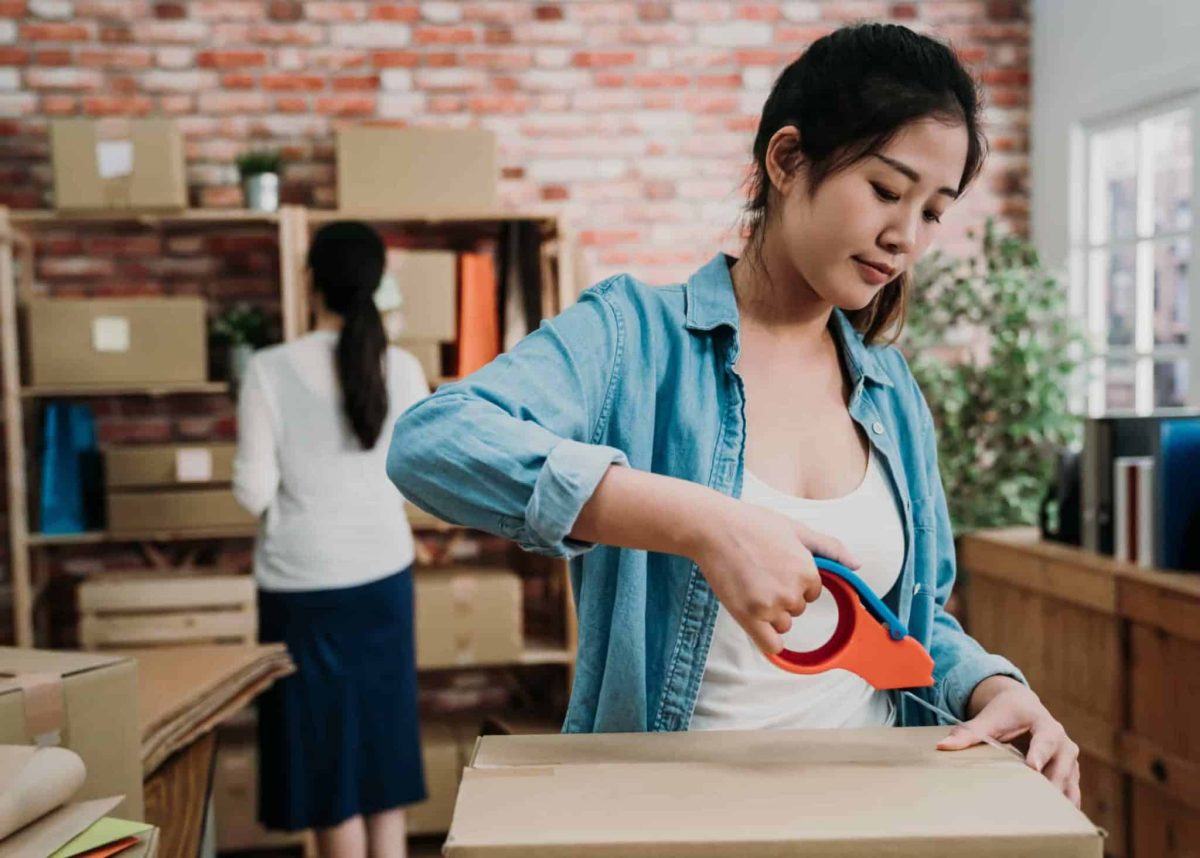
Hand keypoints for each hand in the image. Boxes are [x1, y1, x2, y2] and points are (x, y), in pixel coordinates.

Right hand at [690, 498, 860, 655]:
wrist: (713, 528)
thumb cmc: (752, 524)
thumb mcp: (796, 529)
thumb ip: (830, 548)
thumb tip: (858, 565)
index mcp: (807, 571)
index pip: (812, 592)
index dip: (795, 582)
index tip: (776, 568)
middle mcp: (792, 591)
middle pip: (797, 609)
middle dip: (783, 597)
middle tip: (760, 574)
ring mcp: (770, 606)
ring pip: (783, 624)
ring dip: (771, 614)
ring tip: (750, 588)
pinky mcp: (748, 616)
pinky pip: (770, 645)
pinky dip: (769, 642)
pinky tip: (760, 628)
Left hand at [937, 675, 1081, 807]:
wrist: (1025, 706)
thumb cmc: (1007, 711)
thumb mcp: (989, 718)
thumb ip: (968, 733)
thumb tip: (942, 746)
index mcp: (1046, 725)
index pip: (1045, 741)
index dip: (1039, 754)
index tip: (1032, 768)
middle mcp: (1064, 744)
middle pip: (1061, 768)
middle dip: (1049, 786)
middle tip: (1036, 806)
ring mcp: (1069, 761)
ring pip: (1069, 784)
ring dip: (1059, 802)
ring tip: (1044, 820)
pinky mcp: (1069, 774)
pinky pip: (1071, 793)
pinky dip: (1063, 806)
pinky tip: (1051, 822)